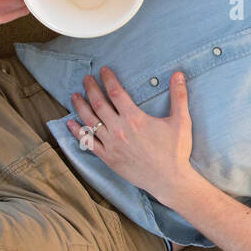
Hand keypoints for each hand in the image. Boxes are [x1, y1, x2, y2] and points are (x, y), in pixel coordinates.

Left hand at [65, 65, 196, 202]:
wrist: (169, 180)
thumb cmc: (176, 152)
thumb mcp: (181, 121)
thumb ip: (179, 96)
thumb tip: (179, 74)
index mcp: (134, 118)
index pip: (116, 92)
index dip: (108, 78)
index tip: (103, 70)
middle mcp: (119, 129)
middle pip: (99, 103)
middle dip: (91, 88)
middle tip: (86, 79)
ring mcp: (111, 144)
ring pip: (90, 121)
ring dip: (80, 106)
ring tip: (75, 95)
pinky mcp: (108, 157)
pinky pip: (88, 142)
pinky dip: (77, 132)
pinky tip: (70, 123)